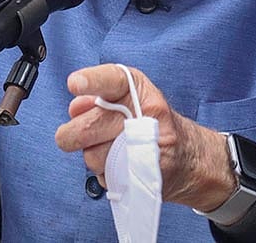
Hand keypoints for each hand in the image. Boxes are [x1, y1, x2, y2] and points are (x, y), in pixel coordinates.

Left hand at [54, 64, 235, 211]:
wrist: (188, 156)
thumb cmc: (148, 121)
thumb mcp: (126, 98)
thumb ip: (96, 99)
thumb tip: (75, 109)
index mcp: (137, 89)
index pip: (112, 79)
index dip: (92, 81)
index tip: (74, 83)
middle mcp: (146, 113)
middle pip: (90, 126)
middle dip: (69, 134)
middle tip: (66, 136)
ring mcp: (149, 145)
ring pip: (93, 156)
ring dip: (92, 156)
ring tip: (108, 150)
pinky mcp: (147, 174)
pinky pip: (106, 177)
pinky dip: (106, 173)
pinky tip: (120, 165)